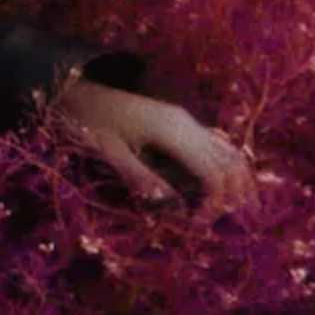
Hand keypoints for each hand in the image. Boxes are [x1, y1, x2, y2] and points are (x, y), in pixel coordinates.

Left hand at [51, 79, 258, 217]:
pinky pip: (215, 145)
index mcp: (173, 131)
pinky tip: (224, 186)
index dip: (214, 202)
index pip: (212, 173)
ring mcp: (185, 120)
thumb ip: (139, 177)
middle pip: (228, 162)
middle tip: (225, 223)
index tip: (198, 225)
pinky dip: (226, 167)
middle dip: (232, 195)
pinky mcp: (179, 123)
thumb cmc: (87, 120)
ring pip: (227, 151)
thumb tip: (172, 206)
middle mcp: (187, 123)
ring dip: (237, 181)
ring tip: (239, 209)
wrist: (75, 89)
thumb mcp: (108, 151)